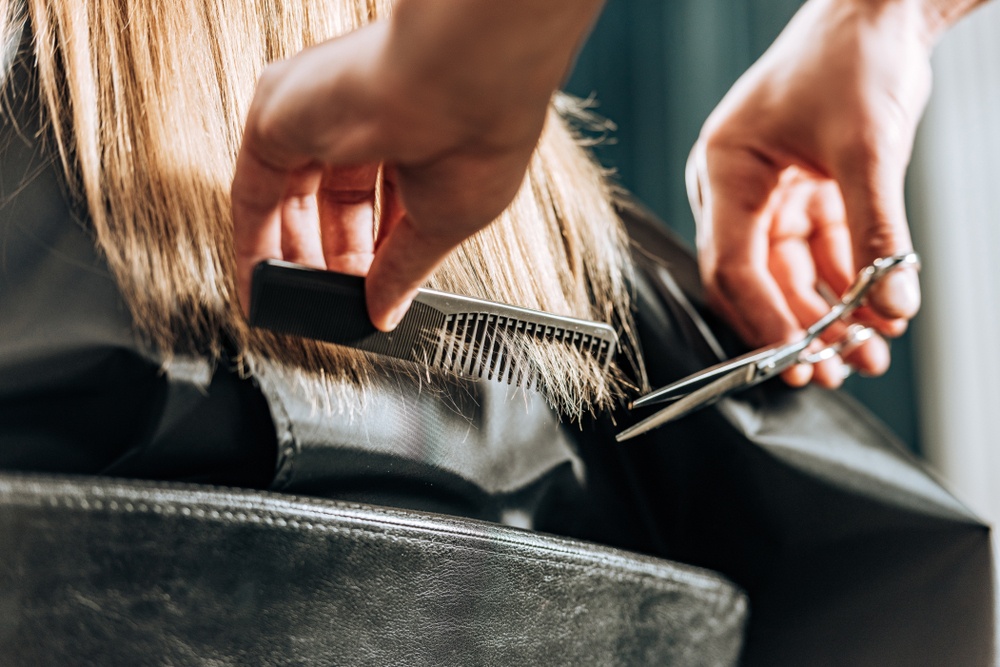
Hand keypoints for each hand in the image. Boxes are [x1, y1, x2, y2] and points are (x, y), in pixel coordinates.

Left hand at [231, 0, 602, 330]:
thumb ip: (404, 270)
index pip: (381, 205)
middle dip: (334, 261)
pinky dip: (252, 244)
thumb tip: (385, 310)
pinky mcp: (275, 119)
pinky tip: (261, 286)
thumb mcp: (444, 224)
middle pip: (332, 205)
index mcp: (412, 135)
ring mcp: (315, 115)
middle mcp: (362, 119)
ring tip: (303, 308)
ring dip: (292, 259)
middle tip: (338, 306)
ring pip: (288, 199)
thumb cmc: (476, 133)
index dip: (374, 257)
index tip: (372, 297)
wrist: (459, 81)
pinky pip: (252, 193)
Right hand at [689, 0, 932, 386]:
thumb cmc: (851, 57)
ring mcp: (772, 193)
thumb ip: (878, 233)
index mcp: (726, 171)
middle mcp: (739, 188)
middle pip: (756, 278)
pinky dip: (848, 282)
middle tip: (830, 369)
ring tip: (864, 352)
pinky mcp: (807, 192)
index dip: (761, 317)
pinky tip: (876, 312)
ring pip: (790, 273)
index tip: (796, 357)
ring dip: (826, 313)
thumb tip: (891, 304)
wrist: (879, 10)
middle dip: (795, 327)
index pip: (732, 264)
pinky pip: (821, 252)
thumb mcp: (865, 147)